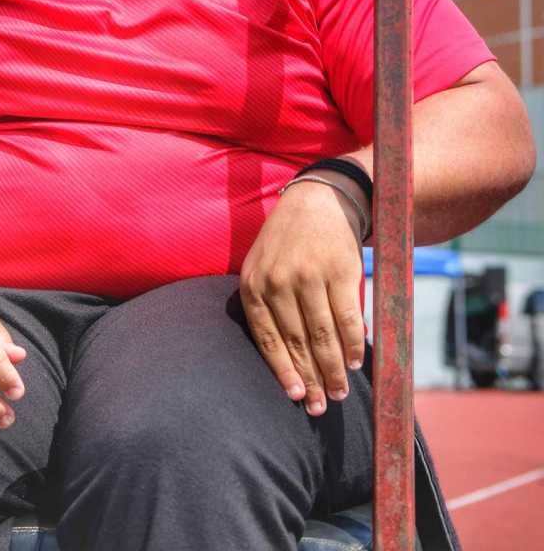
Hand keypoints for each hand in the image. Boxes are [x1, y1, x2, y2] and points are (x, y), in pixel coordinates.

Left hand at [240, 180, 364, 416]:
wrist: (318, 201)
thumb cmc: (288, 243)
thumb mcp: (264, 266)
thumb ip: (270, 307)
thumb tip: (289, 361)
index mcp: (253, 283)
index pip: (266, 338)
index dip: (282, 371)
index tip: (294, 396)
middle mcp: (277, 280)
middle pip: (296, 342)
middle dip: (310, 379)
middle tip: (319, 406)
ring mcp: (308, 275)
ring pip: (322, 335)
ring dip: (333, 369)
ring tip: (339, 392)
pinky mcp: (338, 270)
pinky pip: (346, 318)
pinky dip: (352, 344)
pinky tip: (355, 362)